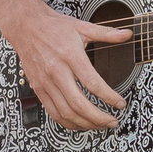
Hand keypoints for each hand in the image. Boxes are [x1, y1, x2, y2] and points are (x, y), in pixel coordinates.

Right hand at [1, 0, 131, 130]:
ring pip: (66, 112)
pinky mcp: (39, 89)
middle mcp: (56, 71)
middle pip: (78, 104)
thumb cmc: (53, 27)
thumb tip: (126, 34)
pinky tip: (80, 123)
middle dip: (98, 117)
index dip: (109, 97)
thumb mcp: (82, 27)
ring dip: (85, 123)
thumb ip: (106, 33)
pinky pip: (53, 112)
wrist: (26, 26)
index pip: (92, 83)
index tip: (120, 103)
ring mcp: (46, 82)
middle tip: (112, 121)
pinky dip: (68, 122)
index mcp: (70, 56)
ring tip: (100, 125)